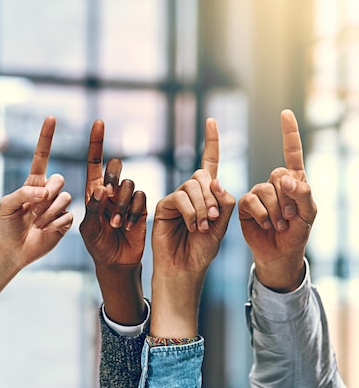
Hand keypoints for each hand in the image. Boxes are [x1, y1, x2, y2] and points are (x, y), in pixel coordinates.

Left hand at [0, 116, 72, 271]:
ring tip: (37, 224)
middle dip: (48, 194)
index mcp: (33, 183)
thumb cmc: (5, 225)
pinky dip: (55, 224)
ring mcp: (58, 206)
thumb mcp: (6, 205)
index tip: (51, 118)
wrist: (12, 251)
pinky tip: (46, 230)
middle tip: (33, 210)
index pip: (41, 155)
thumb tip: (44, 191)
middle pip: (59, 180)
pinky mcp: (65, 221)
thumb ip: (24, 192)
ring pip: (65, 198)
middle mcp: (48, 191)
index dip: (46, 137)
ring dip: (49, 213)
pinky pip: (68, 215)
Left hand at [79, 119, 146, 324]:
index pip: (95, 162)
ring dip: (122, 206)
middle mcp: (111, 191)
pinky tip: (129, 226)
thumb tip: (102, 188)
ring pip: (129, 185)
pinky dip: (134, 212)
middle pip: (116, 168)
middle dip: (113, 178)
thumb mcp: (88, 229)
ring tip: (116, 224)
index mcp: (94, 192)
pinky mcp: (141, 207)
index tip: (98, 122)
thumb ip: (93, 208)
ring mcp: (127, 199)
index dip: (97, 142)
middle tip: (109, 196)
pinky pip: (141, 198)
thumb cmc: (97, 246)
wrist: (116, 263)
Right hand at [150, 118, 234, 336]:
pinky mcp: (163, 204)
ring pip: (192, 186)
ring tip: (203, 227)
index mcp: (207, 192)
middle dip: (211, 197)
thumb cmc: (205, 248)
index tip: (212, 120)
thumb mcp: (223, 224)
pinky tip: (193, 227)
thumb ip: (223, 201)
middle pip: (203, 176)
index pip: (209, 161)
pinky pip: (180, 198)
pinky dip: (191, 213)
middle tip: (213, 219)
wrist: (186, 267)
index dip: (211, 141)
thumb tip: (214, 180)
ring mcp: (176, 197)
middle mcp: (191, 191)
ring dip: (202, 207)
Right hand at [238, 109, 316, 290]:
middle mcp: (275, 184)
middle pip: (279, 175)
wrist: (280, 254)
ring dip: (276, 211)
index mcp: (294, 181)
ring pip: (265, 190)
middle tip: (291, 217)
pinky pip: (251, 200)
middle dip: (288, 199)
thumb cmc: (297, 233)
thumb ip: (303, 194)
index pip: (292, 152)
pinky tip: (266, 225)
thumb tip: (286, 179)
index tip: (286, 113)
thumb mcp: (309, 214)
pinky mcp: (245, 204)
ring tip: (280, 225)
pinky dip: (262, 214)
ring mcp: (259, 193)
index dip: (289, 133)